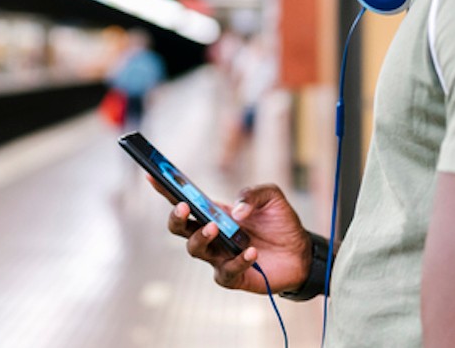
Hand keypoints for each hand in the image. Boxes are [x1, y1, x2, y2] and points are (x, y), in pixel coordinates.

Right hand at [149, 177, 310, 294]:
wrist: (302, 252)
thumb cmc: (281, 223)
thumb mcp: (271, 197)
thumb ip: (253, 193)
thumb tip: (235, 211)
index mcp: (214, 213)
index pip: (183, 200)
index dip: (165, 189)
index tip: (152, 176)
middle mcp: (211, 236)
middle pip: (179, 228)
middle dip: (176, 217)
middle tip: (184, 206)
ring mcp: (219, 257)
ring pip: (195, 250)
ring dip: (201, 237)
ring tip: (216, 227)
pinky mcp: (233, 277)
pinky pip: (226, 271)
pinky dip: (238, 260)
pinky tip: (251, 251)